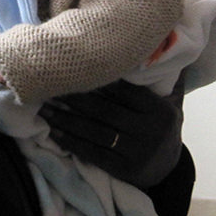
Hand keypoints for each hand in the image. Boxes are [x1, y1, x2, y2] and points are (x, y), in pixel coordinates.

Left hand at [40, 78, 183, 188]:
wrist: (169, 168)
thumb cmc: (160, 127)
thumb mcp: (167, 104)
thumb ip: (155, 81)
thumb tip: (145, 45)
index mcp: (160, 110)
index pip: (125, 92)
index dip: (99, 81)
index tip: (73, 71)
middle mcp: (151, 131)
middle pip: (106, 111)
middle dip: (75, 99)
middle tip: (51, 87)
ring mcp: (137, 152)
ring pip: (96, 132)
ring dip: (67, 121)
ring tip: (47, 110)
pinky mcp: (124, 170)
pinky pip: (93, 153)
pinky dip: (72, 142)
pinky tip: (55, 133)